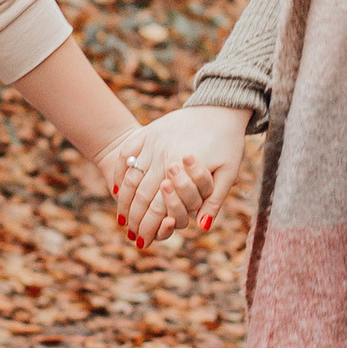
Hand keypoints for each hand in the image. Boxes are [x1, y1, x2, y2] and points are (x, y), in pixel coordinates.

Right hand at [110, 103, 250, 245]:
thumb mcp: (229, 172)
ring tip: (122, 217)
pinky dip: (119, 172)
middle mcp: (163, 155)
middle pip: (140, 194)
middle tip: (130, 234)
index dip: (149, 226)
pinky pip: (126, 153)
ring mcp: (153, 142)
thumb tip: (201, 225)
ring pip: (130, 176)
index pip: (158, 206)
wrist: (221, 106)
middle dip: (133, 218)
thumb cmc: (228, 142)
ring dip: (123, 200)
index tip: (144, 241)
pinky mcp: (148, 131)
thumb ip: (214, 200)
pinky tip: (117, 189)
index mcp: (182, 168)